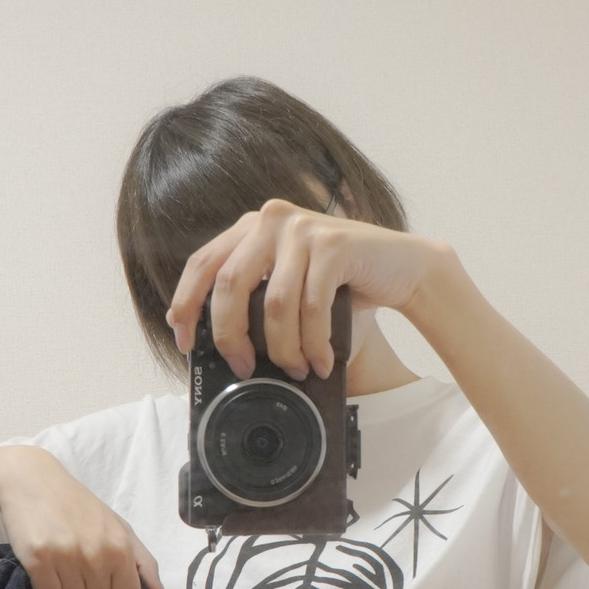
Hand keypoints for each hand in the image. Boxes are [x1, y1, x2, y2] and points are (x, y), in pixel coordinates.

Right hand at [0, 448, 166, 588]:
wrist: (33, 481)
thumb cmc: (80, 508)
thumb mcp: (120, 529)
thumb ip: (145, 565)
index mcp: (121, 550)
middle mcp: (97, 556)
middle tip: (79, 580)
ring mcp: (67, 558)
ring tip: (61, 574)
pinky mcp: (38, 559)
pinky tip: (46, 573)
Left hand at [166, 198, 445, 381]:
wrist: (403, 268)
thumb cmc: (341, 285)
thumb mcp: (288, 286)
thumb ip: (253, 298)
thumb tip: (218, 345)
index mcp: (250, 228)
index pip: (202, 264)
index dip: (186, 305)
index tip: (186, 342)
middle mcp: (271, 220)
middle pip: (230, 286)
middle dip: (232, 337)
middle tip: (244, 368)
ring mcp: (302, 228)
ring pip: (274, 304)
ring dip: (283, 348)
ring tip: (298, 369)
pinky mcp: (334, 243)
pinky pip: (311, 306)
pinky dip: (314, 342)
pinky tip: (321, 360)